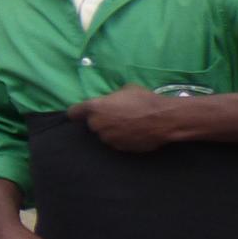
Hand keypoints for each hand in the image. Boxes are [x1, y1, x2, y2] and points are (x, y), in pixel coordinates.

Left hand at [68, 85, 188, 152]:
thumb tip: (111, 101)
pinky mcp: (120, 149)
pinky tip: (134, 133)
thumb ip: (112, 97)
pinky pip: (117, 143)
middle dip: (101, 121)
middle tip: (116, 116)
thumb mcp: (125, 90)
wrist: (164, 119)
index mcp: (94, 108)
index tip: (81, 114)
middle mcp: (97, 125)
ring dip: (112, 131)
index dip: (77, 113)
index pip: (73, 113)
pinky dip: (122, 139)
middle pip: (92, 124)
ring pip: (105, 135)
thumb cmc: (144, 100)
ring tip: (128, 125)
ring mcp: (108, 139)